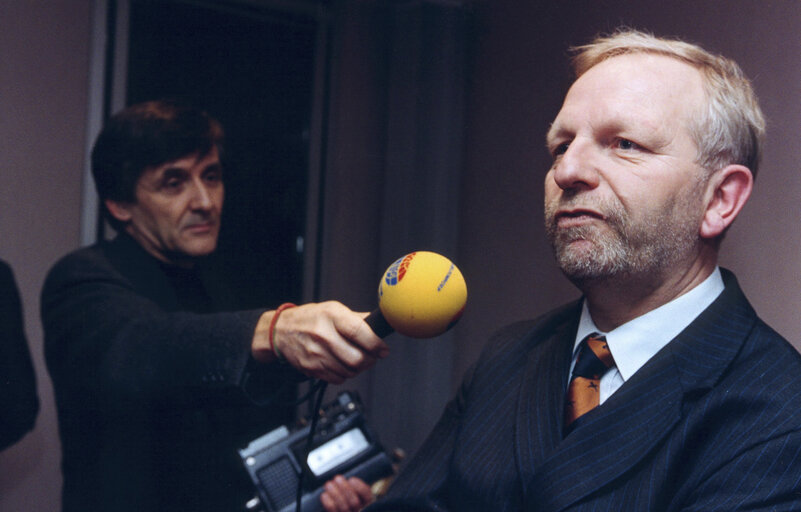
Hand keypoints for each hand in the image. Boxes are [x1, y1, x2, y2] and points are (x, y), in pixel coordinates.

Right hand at [252, 301, 388, 383]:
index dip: (376, 344)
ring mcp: (316, 353)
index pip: (359, 332)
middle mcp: (323, 334)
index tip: (383, 349)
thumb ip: (356, 319)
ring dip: (359, 369)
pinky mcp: (312, 368)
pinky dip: (346, 374)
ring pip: (349, 371)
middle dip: (370, 360)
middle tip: (373, 356)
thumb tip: (379, 324)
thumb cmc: (309, 318)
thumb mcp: (333, 309)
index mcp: (331, 316)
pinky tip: (344, 365)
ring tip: (358, 360)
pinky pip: (338, 378)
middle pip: (356, 358)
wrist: (280, 331)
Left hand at [320, 475, 374, 511]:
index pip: (367, 497)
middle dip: (345, 488)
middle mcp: (359, 510)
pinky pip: (333, 511)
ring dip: (335, 494)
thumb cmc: (347, 497)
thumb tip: (348, 478)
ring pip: (344, 507)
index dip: (360, 487)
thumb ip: (354, 485)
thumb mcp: (355, 491)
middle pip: (354, 502)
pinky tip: (325, 494)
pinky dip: (328, 502)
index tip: (352, 479)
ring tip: (329, 484)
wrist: (340, 508)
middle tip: (338, 478)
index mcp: (366, 503)